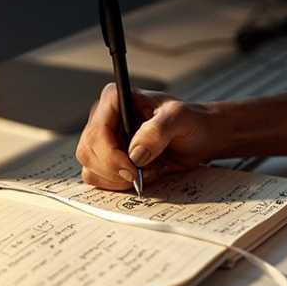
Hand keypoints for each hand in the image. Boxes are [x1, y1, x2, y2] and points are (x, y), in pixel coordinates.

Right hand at [75, 83, 214, 189]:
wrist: (198, 138)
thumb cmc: (190, 121)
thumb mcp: (179, 118)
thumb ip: (157, 131)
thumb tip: (135, 153)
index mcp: (115, 100)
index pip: (97, 131)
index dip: (110, 154)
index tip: (133, 168)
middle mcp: (104, 119)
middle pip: (88, 152)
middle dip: (114, 170)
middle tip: (140, 174)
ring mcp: (104, 141)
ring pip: (90, 168)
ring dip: (117, 179)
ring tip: (145, 171)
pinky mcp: (107, 160)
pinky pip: (98, 179)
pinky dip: (118, 184)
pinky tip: (139, 176)